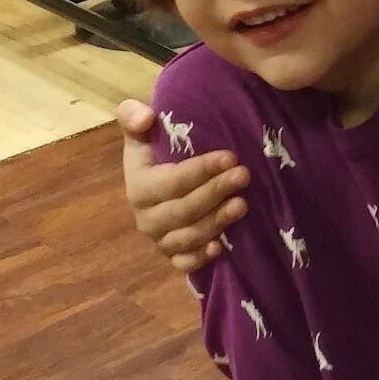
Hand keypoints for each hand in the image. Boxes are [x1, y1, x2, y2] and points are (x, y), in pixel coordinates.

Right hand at [116, 98, 249, 273]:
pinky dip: (199, 258)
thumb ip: (133, 116)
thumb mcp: (141, 130)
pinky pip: (183, 263)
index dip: (202, 170)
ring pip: (188, 236)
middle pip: (184, 210)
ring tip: (243, 204)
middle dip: (215, 192)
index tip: (231, 156)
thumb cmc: (155, 149)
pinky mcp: (171, 254)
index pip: (173, 181)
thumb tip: (145, 117)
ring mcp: (158, 238)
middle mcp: (146, 217)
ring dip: (216, 222)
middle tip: (245, 175)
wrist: (155, 176)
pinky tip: (220, 248)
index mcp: (138, 186)